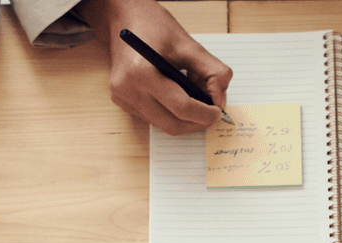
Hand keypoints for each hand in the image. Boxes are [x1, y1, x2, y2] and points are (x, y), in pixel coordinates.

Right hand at [80, 0, 231, 135]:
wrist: (125, 19)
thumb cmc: (155, 27)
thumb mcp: (190, 45)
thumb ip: (212, 72)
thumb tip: (219, 101)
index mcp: (142, 72)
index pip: (181, 107)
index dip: (204, 114)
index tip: (218, 111)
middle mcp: (127, 89)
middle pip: (172, 124)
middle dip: (196, 122)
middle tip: (211, 113)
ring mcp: (122, 98)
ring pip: (163, 125)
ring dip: (183, 118)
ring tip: (193, 98)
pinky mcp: (122, 102)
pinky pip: (153, 118)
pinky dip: (169, 113)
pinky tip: (175, 94)